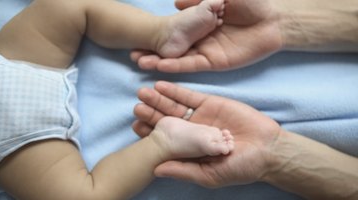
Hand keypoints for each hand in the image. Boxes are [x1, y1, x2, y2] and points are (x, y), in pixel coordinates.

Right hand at [130, 0, 282, 72]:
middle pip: (173, 48)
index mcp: (200, 24)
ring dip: (161, 62)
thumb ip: (197, 0)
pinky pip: (192, 64)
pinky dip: (177, 65)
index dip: (157, 36)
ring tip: (141, 62)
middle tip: (133, 55)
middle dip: (153, 52)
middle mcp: (200, 40)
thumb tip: (175, 3)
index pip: (174, 32)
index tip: (138, 38)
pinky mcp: (215, 62)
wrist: (274, 18)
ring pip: (179, 59)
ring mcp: (206, 52)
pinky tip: (161, 66)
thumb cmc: (251, 2)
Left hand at [133, 81, 281, 186]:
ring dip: (158, 99)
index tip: (135, 127)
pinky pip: (189, 96)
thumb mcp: (209, 174)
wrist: (267, 150)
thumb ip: (183, 170)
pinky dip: (175, 90)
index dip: (149, 134)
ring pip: (174, 106)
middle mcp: (191, 131)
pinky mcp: (210, 103)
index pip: (164, 140)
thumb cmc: (240, 167)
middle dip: (150, 113)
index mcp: (189, 149)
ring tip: (143, 92)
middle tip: (136, 107)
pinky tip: (161, 85)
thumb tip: (155, 170)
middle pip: (166, 121)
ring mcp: (200, 116)